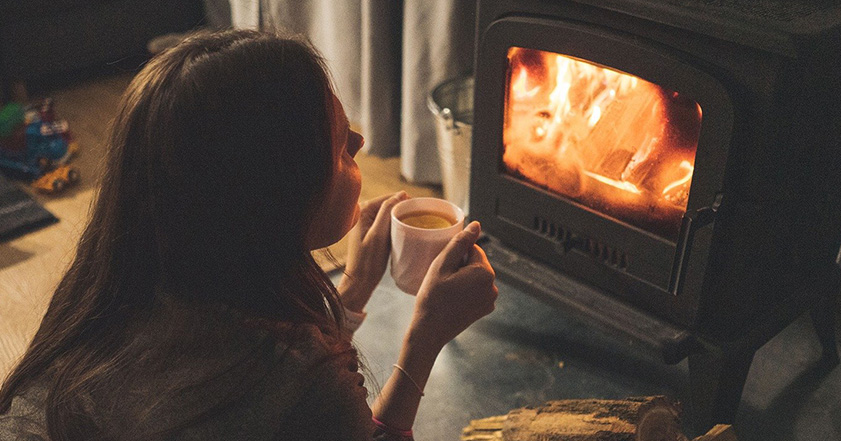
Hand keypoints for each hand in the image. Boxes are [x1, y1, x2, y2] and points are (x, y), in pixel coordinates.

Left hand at [338, 191, 408, 311]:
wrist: (360, 281)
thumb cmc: (368, 260)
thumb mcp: (379, 234)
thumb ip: (387, 211)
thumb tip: (401, 194)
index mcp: (362, 210)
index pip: (388, 198)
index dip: (404, 201)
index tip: (420, 208)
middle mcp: (362, 213)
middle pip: (388, 205)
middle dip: (402, 209)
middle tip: (419, 217)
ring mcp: (365, 223)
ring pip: (388, 214)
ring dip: (400, 218)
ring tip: (414, 223)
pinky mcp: (369, 232)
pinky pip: (386, 223)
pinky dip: (395, 225)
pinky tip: (404, 231)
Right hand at [407, 221, 497, 351]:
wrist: (430, 331)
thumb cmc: (432, 297)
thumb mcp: (442, 265)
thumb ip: (460, 243)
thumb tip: (476, 225)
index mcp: (485, 272)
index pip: (472, 249)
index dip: (456, 255)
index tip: (444, 268)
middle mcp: (493, 286)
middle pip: (476, 263)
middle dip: (461, 266)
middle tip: (443, 279)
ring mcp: (490, 299)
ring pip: (476, 276)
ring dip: (463, 278)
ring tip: (447, 290)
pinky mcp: (485, 309)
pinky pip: (477, 290)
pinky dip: (466, 290)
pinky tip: (452, 299)